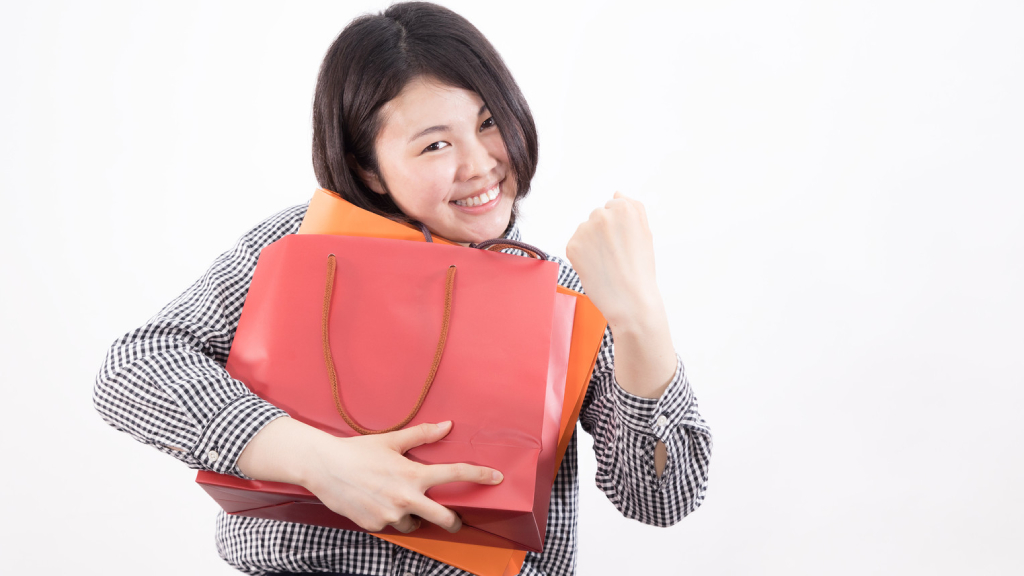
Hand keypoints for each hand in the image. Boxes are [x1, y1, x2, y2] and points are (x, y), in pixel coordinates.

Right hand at [237, 418, 502, 533]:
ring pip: (415, 524)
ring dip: (414, 517)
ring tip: (399, 502)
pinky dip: (391, 517)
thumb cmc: (357, 451)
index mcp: (413, 474)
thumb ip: (422, 435)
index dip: (480, 475)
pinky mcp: (375, 525)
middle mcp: (406, 497)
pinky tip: (379, 503)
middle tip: (455, 519)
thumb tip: (446, 425)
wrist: (323, 467)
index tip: (497, 478)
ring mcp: (390, 514)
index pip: (455, 473)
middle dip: (453, 521)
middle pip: (445, 518)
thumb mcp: (391, 440)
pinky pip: (392, 526)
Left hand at [566, 191, 661, 328]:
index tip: (625, 244)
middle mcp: (602, 214)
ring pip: (585, 230)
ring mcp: (585, 229)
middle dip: (603, 232)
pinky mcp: (572, 245)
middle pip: (597, 216)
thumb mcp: (645, 233)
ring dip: (591, 243)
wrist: (630, 300)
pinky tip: (595, 267)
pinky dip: (582, 255)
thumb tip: (617, 192)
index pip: (614, 206)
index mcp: (624, 208)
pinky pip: (575, 244)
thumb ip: (633, 208)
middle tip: (616, 256)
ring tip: (606, 263)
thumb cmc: (640, 269)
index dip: (619, 228)